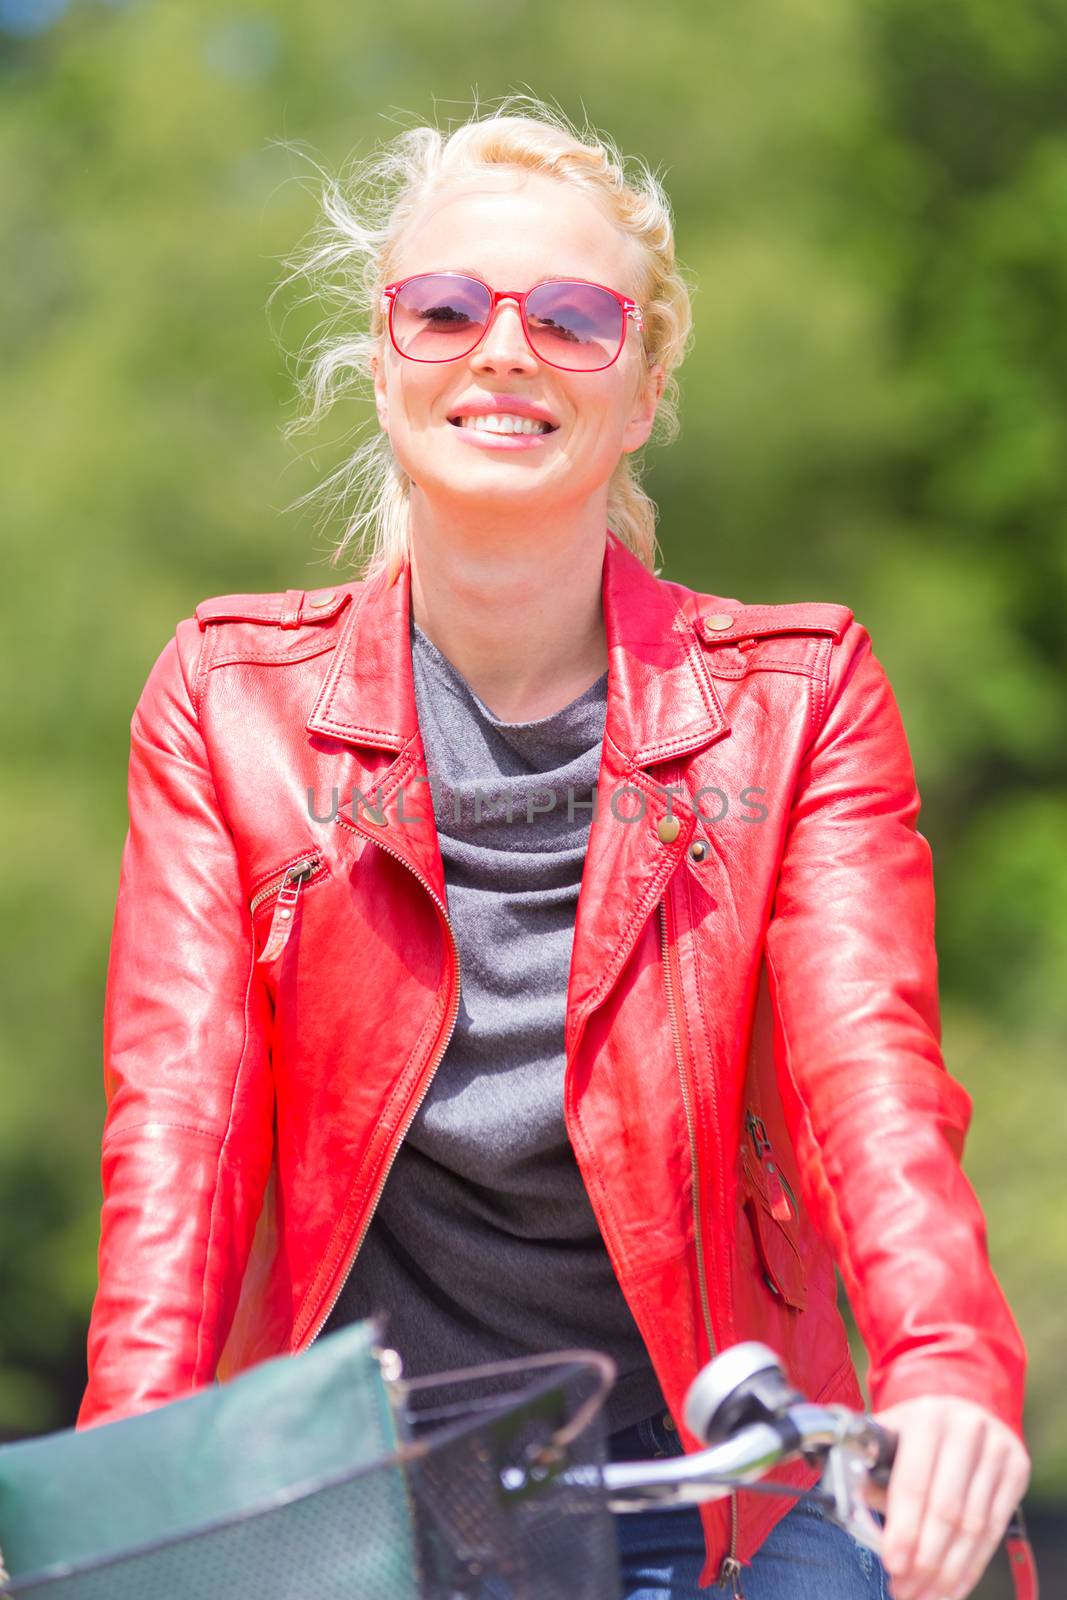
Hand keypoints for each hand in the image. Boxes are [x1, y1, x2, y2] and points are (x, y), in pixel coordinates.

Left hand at [863, 1395, 1030, 1599]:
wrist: (962, 1406)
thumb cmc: (915, 1431)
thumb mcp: (888, 1436)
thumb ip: (871, 1473)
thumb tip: (863, 1522)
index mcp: (926, 1417)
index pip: (914, 1482)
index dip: (903, 1528)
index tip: (892, 1564)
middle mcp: (965, 1428)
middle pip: (947, 1510)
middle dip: (925, 1559)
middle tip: (905, 1590)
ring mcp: (997, 1448)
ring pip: (974, 1526)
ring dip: (948, 1570)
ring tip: (924, 1595)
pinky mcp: (1017, 1469)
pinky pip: (995, 1529)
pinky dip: (973, 1564)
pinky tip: (952, 1586)